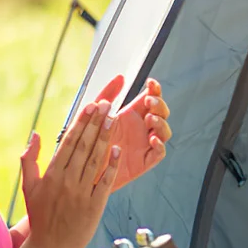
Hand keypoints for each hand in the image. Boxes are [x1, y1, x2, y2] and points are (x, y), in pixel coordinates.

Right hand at [20, 96, 120, 247]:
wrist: (50, 247)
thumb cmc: (40, 216)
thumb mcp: (29, 187)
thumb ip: (29, 160)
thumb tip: (35, 134)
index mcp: (51, 174)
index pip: (68, 142)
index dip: (81, 122)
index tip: (90, 106)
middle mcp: (66, 181)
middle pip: (84, 146)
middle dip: (95, 123)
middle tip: (107, 104)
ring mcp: (81, 193)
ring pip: (95, 160)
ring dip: (105, 138)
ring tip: (113, 119)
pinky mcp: (94, 206)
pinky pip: (105, 181)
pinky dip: (111, 165)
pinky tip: (117, 149)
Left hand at [97, 74, 169, 191]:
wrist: (83, 171)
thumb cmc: (88, 143)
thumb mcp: (95, 115)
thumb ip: (106, 95)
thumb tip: (119, 77)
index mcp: (131, 115)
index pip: (151, 98)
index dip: (154, 90)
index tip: (150, 83)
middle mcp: (141, 128)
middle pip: (161, 113)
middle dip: (159, 105)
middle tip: (149, 103)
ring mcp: (145, 144)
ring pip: (164, 131)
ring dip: (160, 123)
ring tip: (150, 120)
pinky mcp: (145, 161)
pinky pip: (159, 153)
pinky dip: (160, 145)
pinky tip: (152, 139)